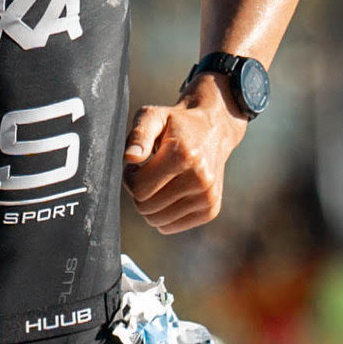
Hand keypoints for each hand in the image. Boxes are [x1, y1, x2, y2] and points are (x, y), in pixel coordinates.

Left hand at [123, 90, 247, 233]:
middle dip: (138, 192)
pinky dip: (163, 214)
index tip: (136, 165)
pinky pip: (170, 227)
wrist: (213, 130)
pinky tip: (169, 193)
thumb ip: (139, 134)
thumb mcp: (153, 116)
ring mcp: (208, 197)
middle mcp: (200, 179)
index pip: (140, 189)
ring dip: (150, 204)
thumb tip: (130, 157)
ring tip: (157, 183)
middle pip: (147, 208)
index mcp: (184, 156)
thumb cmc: (175, 124)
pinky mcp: (210, 210)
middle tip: (145, 174)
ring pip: (157, 221)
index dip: (129, 178)